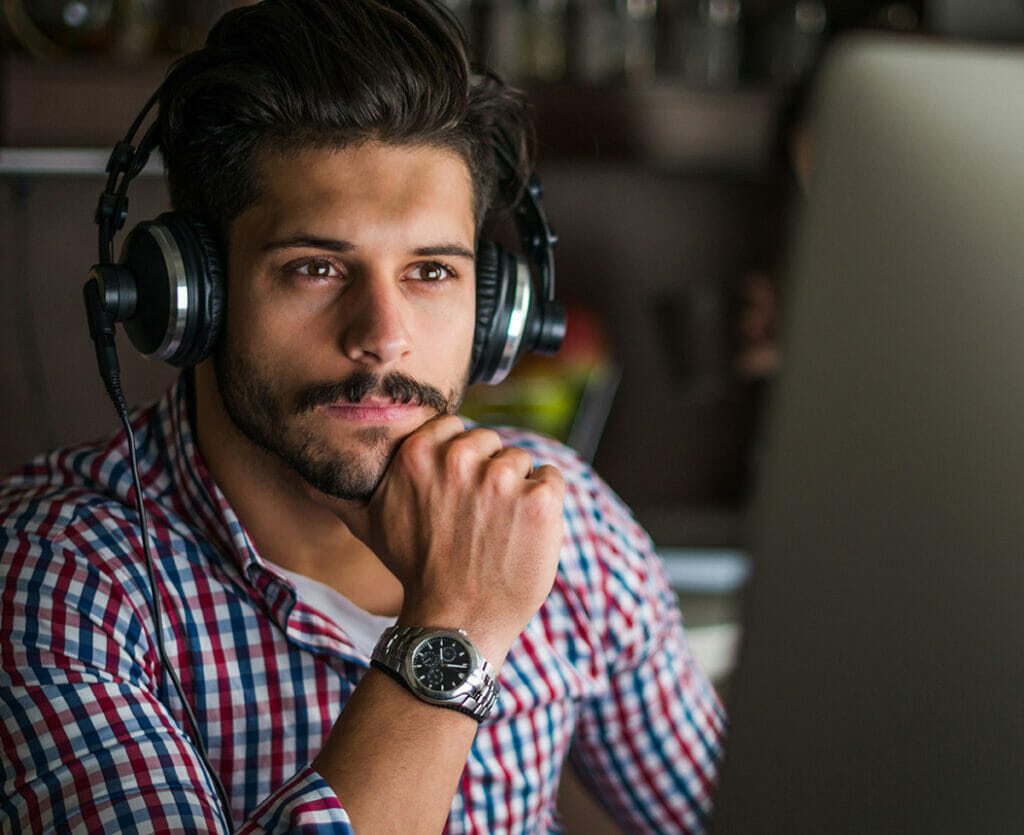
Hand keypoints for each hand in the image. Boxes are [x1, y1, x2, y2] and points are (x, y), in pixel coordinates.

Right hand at [334, 415, 565, 665]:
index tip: (454, 494)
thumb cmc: (415, 571)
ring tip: (497, 531)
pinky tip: (523, 533)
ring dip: (516, 491)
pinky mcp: (540, 502)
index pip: (456, 427)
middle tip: (475, 520)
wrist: (456, 624)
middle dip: (488, 475)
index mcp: (421, 453)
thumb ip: (339, 493)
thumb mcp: (367, 526)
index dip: (459, 460)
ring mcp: (503, 479)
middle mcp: (461, 459)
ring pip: (521, 462)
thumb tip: (302, 474)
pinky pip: (552, 479)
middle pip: (491, 443)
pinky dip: (545, 502)